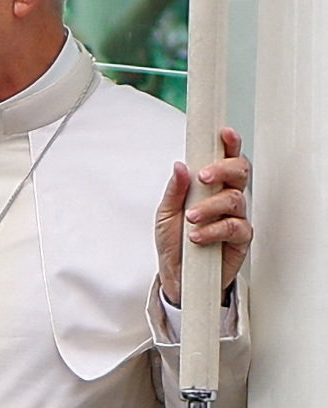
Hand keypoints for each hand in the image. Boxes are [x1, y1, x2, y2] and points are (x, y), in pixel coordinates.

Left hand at [158, 126, 251, 304]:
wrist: (177, 274)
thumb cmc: (173, 240)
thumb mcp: (165, 212)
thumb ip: (175, 190)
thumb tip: (181, 166)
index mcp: (209, 186)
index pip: (223, 160)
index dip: (228, 145)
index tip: (224, 133)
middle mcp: (225, 198)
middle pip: (239, 173)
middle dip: (224, 169)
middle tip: (205, 177)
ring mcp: (235, 217)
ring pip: (235, 200)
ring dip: (210, 206)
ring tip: (190, 217)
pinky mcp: (241, 239)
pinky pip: (234, 228)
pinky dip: (214, 229)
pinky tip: (198, 236)